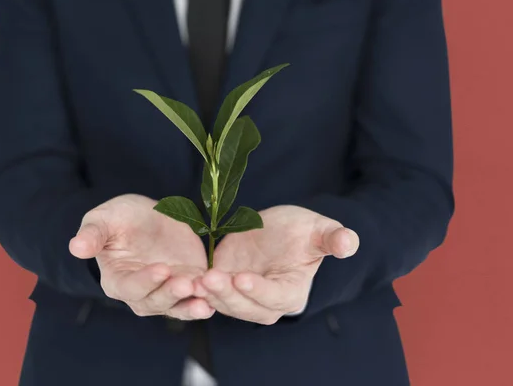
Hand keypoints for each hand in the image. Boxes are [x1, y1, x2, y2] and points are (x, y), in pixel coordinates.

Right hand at [69, 194, 213, 319]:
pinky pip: (197, 299)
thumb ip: (93, 234)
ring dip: (191, 305)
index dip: (145, 280)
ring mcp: (166, 291)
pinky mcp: (188, 284)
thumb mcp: (104, 218)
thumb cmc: (120, 218)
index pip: (130, 287)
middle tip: (188, 282)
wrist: (148, 216)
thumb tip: (75, 247)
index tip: (162, 269)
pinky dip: (207, 300)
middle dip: (172, 293)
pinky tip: (218, 299)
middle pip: (155, 301)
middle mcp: (141, 293)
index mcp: (117, 280)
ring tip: (206, 300)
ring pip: (178, 306)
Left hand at [194, 205, 358, 324]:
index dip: (259, 290)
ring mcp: (243, 296)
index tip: (241, 278)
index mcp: (291, 292)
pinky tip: (185, 279)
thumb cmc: (302, 230)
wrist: (277, 229)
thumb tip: (351, 243)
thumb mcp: (318, 229)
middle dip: (227, 294)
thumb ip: (333, 239)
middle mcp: (267, 302)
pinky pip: (210, 294)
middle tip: (210, 278)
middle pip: (247, 307)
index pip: (275, 297)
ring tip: (195, 279)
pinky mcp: (225, 286)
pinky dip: (198, 290)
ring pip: (225, 303)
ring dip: (209, 294)